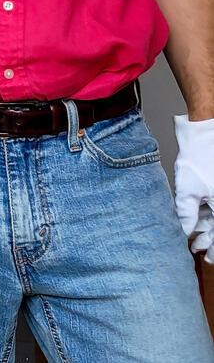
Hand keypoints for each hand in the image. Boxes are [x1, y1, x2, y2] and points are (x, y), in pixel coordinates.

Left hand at [174, 114, 213, 260]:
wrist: (205, 137)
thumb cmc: (199, 160)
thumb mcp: (188, 190)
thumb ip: (187, 214)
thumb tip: (184, 231)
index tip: (208, 258)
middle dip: (210, 242)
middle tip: (199, 252)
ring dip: (207, 231)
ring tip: (195, 241)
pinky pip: (213, 208)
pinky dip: (206, 216)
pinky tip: (197, 223)